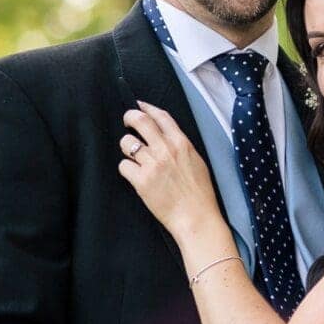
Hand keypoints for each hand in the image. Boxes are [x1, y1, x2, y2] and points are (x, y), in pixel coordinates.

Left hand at [117, 101, 217, 237]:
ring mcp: (152, 164)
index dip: (147, 107)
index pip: (161, 116)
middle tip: (127, 122)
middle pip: (139, 121)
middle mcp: (166, 150)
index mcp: (182, 143)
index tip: (139, 106)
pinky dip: (127, 170)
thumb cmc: (200, 194)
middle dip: (129, 117)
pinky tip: (135, 176)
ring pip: (126, 143)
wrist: (196, 217)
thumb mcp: (197, 162)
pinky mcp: (141, 180)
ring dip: (127, 148)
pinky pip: (123, 166)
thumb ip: (181, 146)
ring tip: (134, 158)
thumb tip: (165, 136)